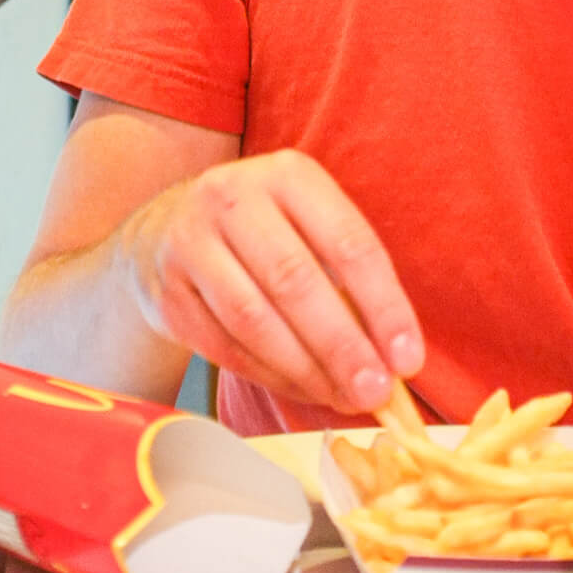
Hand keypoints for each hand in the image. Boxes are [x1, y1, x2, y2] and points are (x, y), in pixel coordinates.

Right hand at [115, 149, 423, 414]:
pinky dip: (270, 376)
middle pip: (296, 281)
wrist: (164, 234)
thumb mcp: (308, 226)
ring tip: (342, 398)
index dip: (384, 307)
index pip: (348, 243)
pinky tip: (302, 389)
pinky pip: (225, 346)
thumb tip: (395, 361)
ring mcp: (191, 242)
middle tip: (375, 392)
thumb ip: (351, 281)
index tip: (409, 360)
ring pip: (255, 320)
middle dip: (343, 346)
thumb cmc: (264, 236)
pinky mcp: (168, 291)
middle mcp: (233, 197)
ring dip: (306, 369)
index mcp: (288, 175)